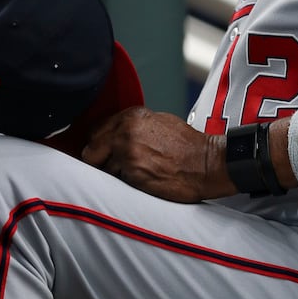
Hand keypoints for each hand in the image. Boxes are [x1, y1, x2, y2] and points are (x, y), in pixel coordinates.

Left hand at [82, 106, 230, 202]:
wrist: (206, 163)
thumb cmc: (188, 146)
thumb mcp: (160, 123)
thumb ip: (134, 126)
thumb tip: (115, 134)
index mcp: (133, 116)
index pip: (97, 130)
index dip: (100, 144)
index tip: (105, 152)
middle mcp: (126, 130)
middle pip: (91, 150)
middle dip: (100, 160)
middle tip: (115, 166)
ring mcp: (127, 150)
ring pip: (102, 168)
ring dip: (114, 173)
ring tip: (136, 173)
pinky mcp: (132, 171)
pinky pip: (115, 180)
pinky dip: (124, 183)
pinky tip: (142, 179)